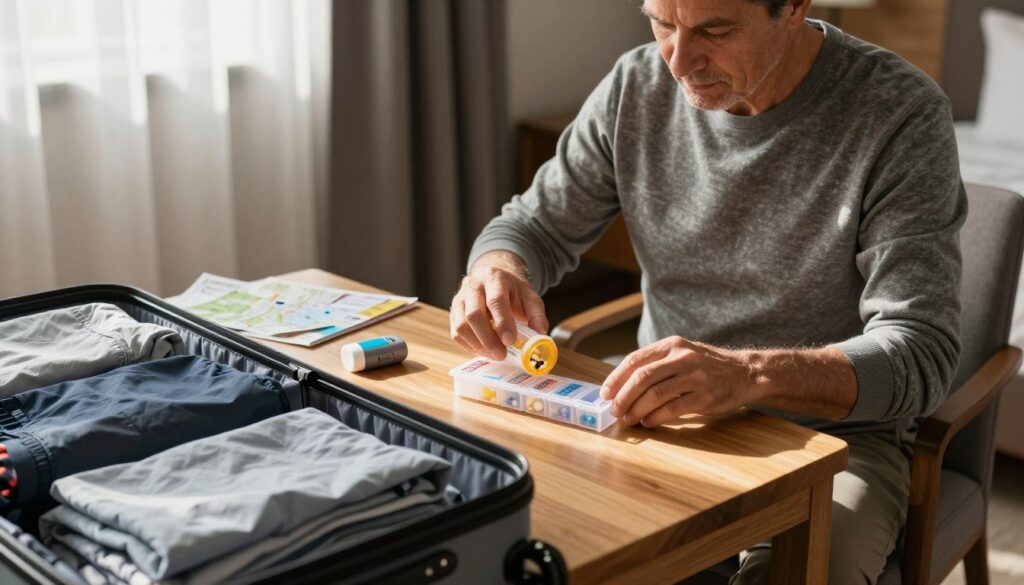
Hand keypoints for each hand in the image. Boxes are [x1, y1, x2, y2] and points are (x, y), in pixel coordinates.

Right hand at [449, 251, 548, 359]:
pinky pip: (456, 333)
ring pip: (461, 325)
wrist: (494, 278)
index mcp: (495, 278)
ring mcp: (460, 298)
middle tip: (502, 354)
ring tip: (494, 354)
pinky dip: (470, 346)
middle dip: (488, 339)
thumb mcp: (530, 297)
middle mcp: (473, 285)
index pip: (496, 300)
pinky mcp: (453, 311)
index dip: (502, 322)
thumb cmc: (512, 290)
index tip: (510, 341)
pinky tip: (484, 350)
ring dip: (478, 345)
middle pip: (474, 314)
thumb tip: (540, 336)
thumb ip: (536, 315)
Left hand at [600, 336, 759, 426]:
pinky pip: (672, 409)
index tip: (605, 393)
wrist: (745, 373)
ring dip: (636, 410)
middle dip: (623, 397)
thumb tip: (621, 385)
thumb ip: (656, 364)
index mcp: (671, 345)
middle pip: (642, 378)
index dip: (616, 378)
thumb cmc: (706, 366)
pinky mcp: (704, 396)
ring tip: (629, 419)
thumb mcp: (681, 354)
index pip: (635, 360)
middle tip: (614, 410)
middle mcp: (682, 358)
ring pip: (655, 395)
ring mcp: (695, 377)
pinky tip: (648, 422)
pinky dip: (655, 418)